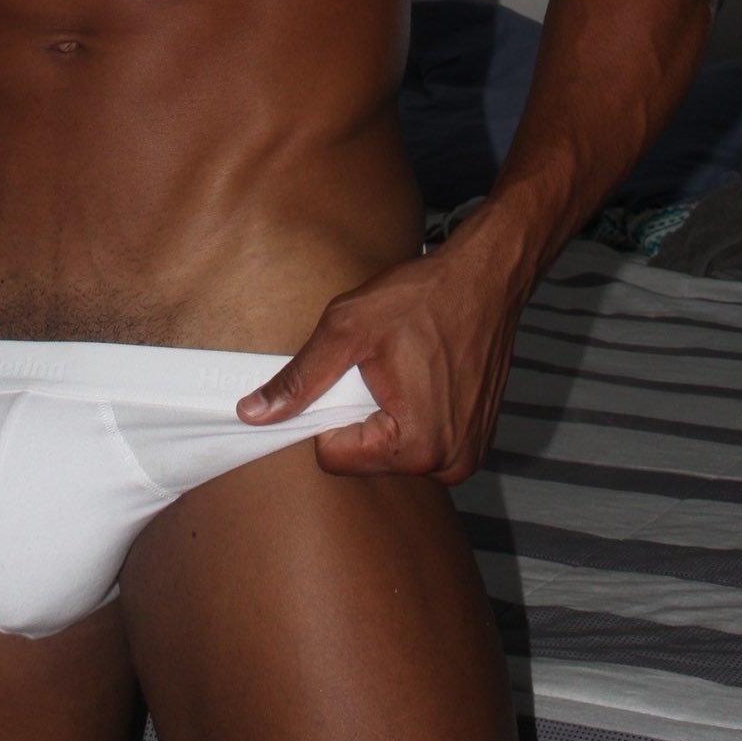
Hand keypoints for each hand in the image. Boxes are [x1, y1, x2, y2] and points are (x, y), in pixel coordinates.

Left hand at [234, 220, 528, 480]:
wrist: (486, 277)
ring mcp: (467, 455)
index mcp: (415, 446)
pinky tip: (423, 374)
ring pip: (392, 450)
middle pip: (365, 457)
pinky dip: (412, 413)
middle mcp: (447, 463)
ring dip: (386, 414)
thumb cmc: (424, 297)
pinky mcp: (475, 441)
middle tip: (380, 367)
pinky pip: (421, 441)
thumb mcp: (347, 329)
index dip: (327, 414)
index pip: (335, 458)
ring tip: (405, 368)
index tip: (348, 376)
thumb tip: (254, 414)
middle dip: (359, 414)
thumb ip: (301, 379)